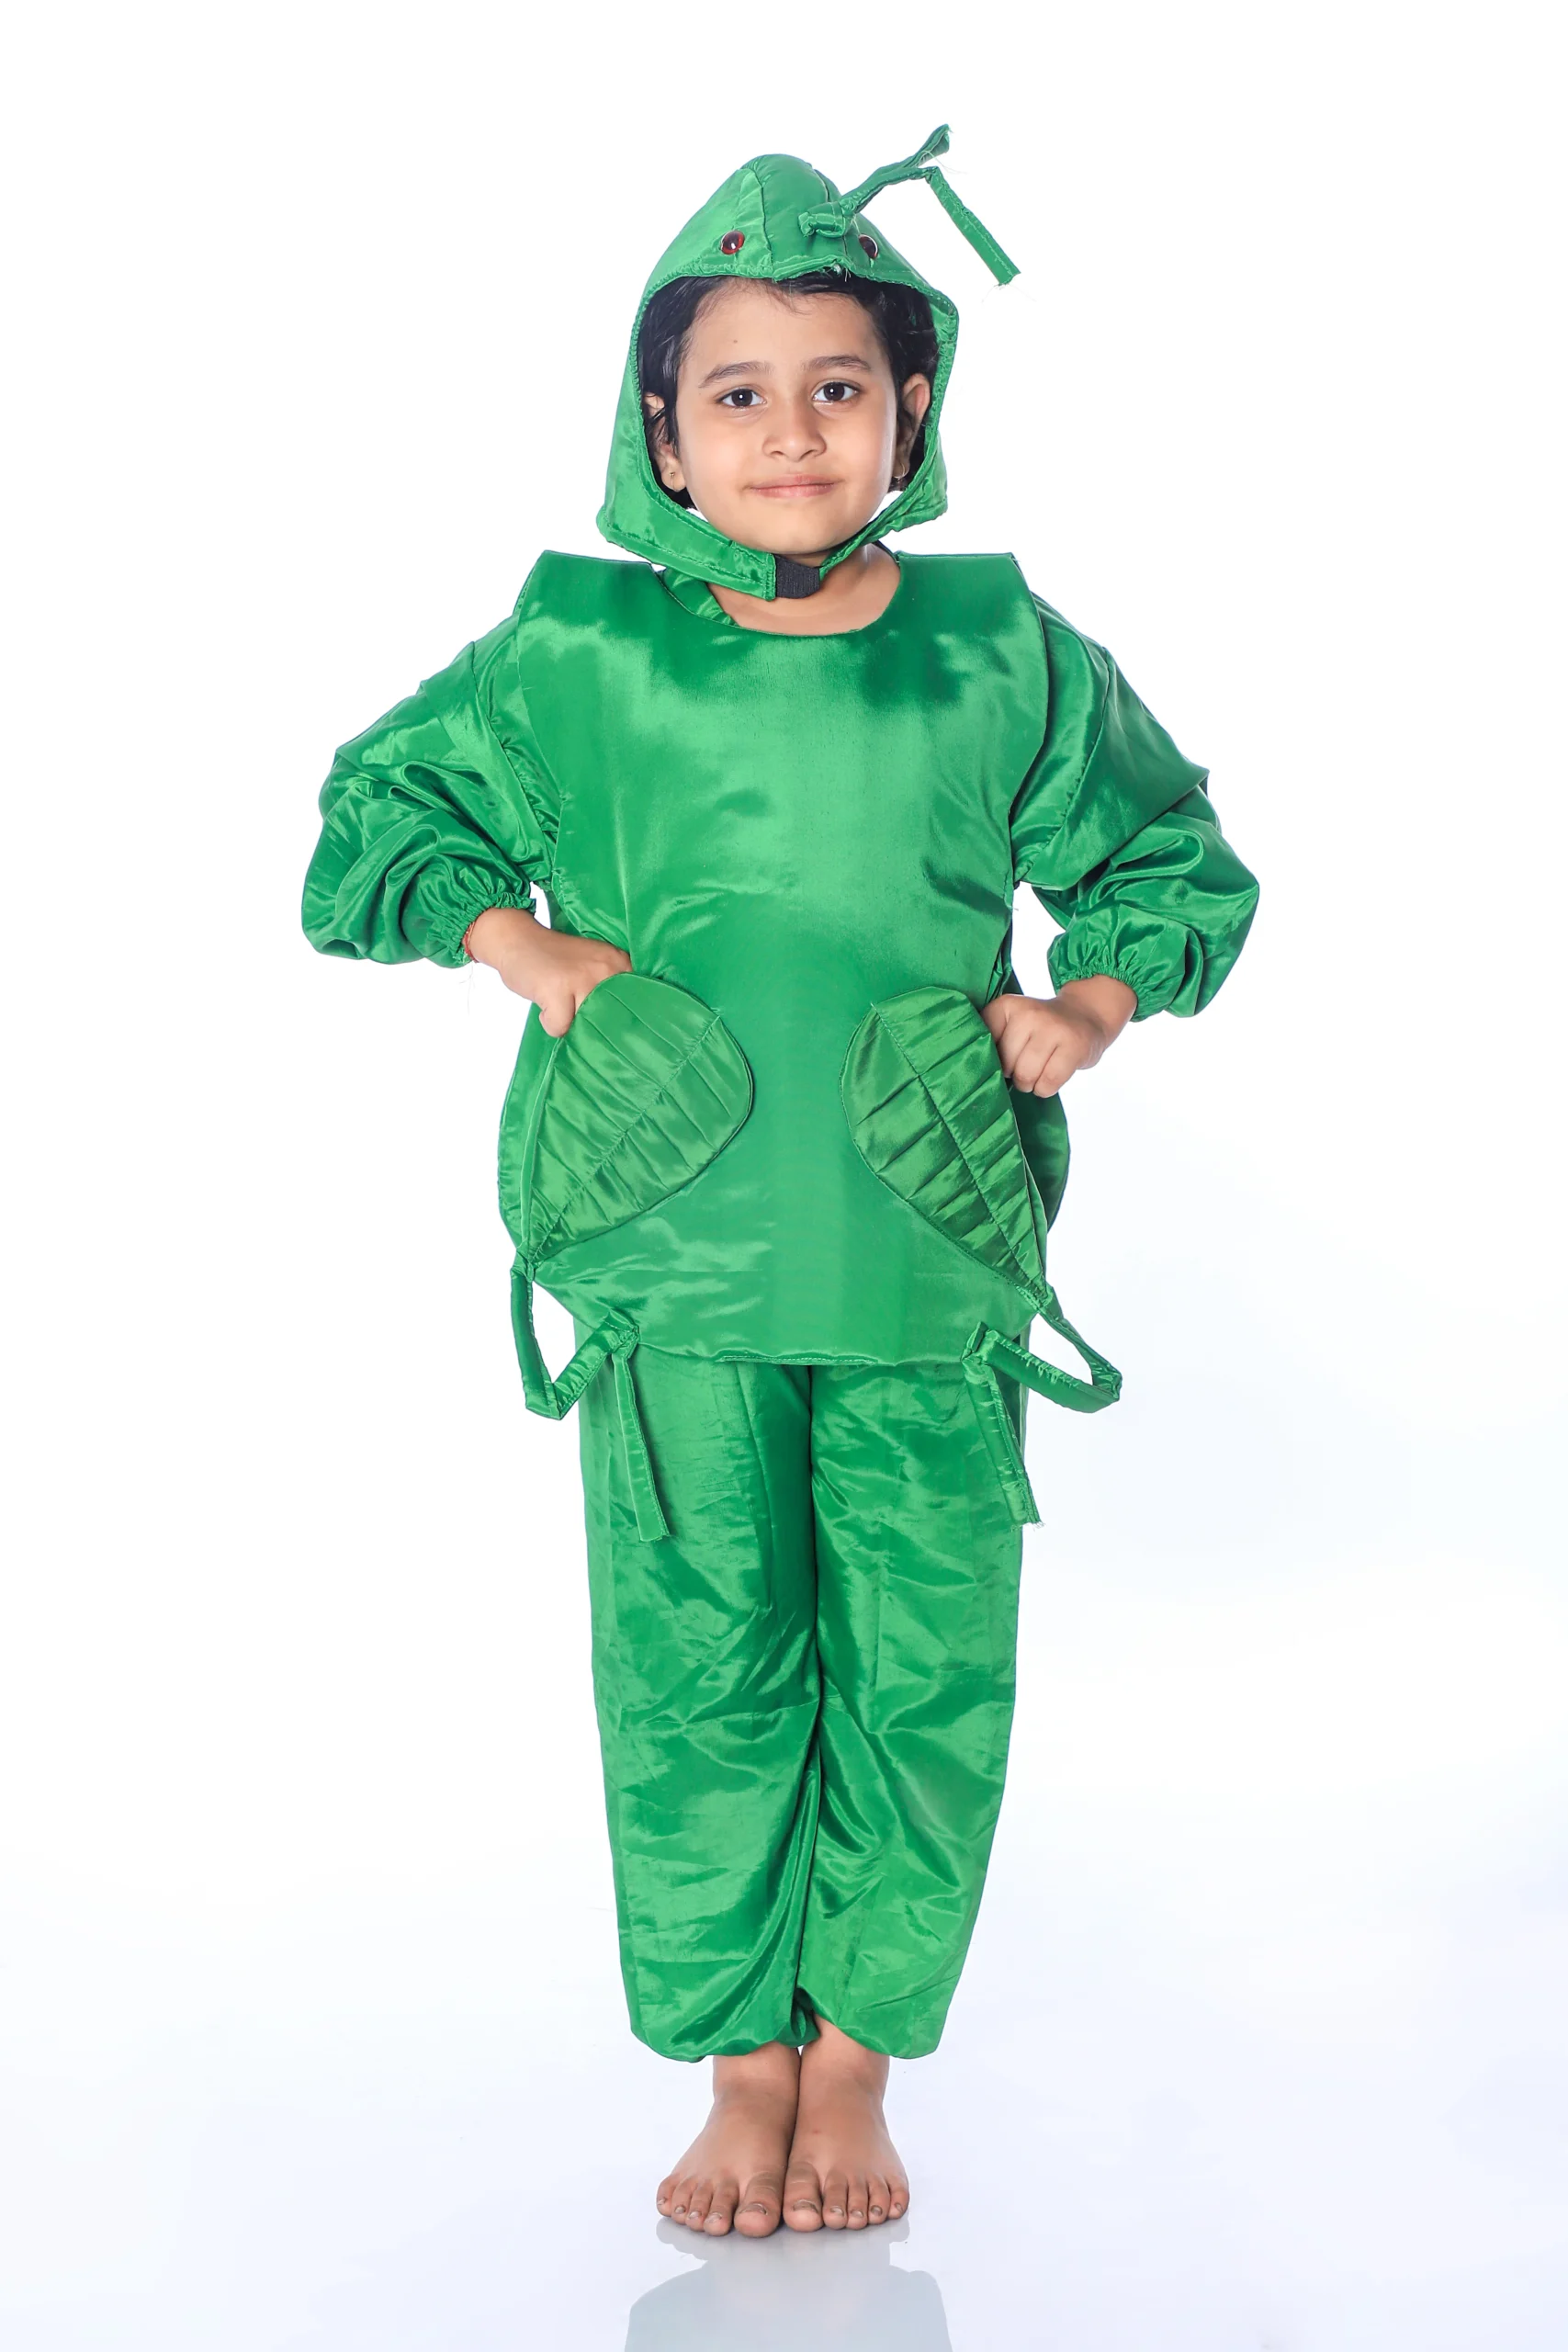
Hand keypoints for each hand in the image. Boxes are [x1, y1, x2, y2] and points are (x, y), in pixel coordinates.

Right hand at [464, 906, 631, 1035]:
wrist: (517, 939)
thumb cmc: (554, 960)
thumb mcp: (592, 968)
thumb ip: (609, 992)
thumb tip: (620, 1038)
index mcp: (619, 963)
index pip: (637, 1004)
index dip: (622, 1020)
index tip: (608, 1021)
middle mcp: (607, 969)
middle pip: (610, 1021)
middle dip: (592, 1025)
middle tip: (573, 1006)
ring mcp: (582, 978)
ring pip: (585, 1026)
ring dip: (569, 1022)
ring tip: (558, 1000)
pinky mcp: (557, 989)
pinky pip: (560, 1027)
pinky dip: (549, 1021)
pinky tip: (545, 1001)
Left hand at [981, 976, 1136, 1096]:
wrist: (1086, 1015)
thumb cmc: (1041, 1028)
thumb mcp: (1012, 1023)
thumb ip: (992, 1040)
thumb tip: (979, 1073)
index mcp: (1006, 1005)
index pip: (983, 1045)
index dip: (993, 1059)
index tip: (1006, 1054)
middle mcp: (1028, 1013)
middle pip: (1006, 1065)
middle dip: (1013, 1074)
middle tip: (1026, 1065)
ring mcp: (1053, 1028)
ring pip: (1026, 1076)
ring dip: (1030, 1084)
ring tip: (1038, 1071)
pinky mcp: (1074, 1046)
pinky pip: (1048, 1083)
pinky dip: (1046, 1089)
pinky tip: (1051, 1076)